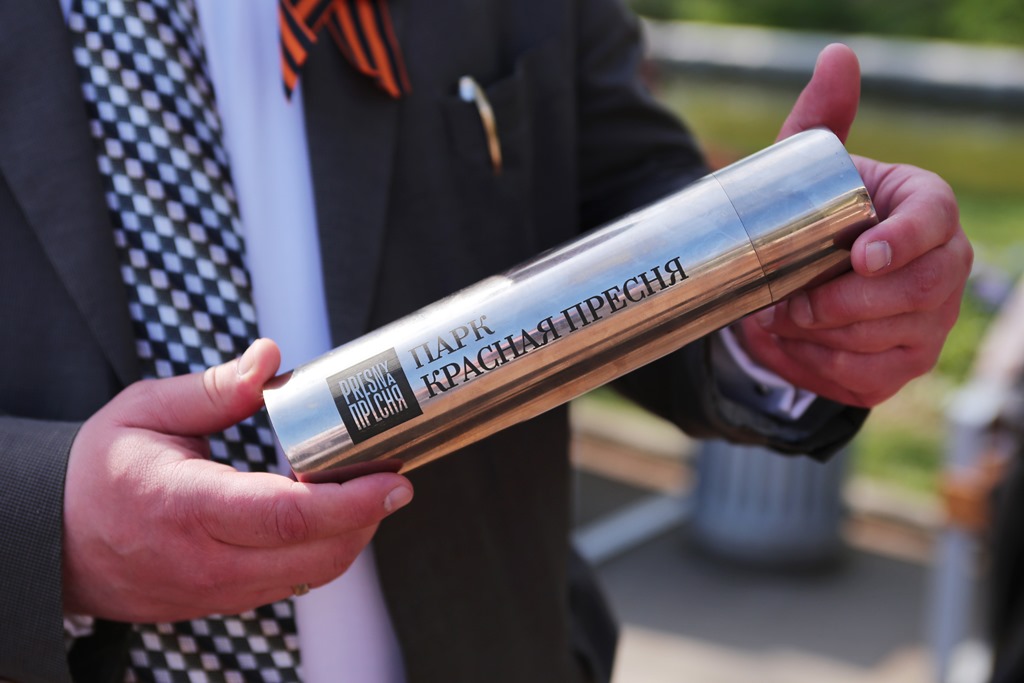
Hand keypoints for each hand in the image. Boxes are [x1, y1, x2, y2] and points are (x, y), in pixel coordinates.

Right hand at [62, 338, 412, 621]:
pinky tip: (329, 512)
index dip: (353, 500)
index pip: (289, 516)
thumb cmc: (101, 470)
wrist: (58, 541)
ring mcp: (217, 591)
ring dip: (351, 533)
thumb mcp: (147, 410)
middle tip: (389, 473)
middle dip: (368, 516)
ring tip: (362, 487)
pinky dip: (323, 549)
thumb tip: (272, 358)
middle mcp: (207, 562)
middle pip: (318, 553)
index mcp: (187, 507)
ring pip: (312, 574)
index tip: (395, 479)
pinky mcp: (225, 603)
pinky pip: (292, 582)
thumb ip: (217, 388)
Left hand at [736, 43, 972, 407]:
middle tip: (786, 302)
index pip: (936, 221)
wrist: (790, 286)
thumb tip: (838, 56)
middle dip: (846, 302)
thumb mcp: (803, 173)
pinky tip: (795, 347)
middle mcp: (945, 265)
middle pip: (920, 291)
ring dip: (824, 335)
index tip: (858, 256)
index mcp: (927, 209)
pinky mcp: (906, 366)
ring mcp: (932, 321)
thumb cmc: (806, 220)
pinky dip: (822, 366)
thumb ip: (821, 119)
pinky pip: (870, 377)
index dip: (903, 241)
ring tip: (779, 320)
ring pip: (891, 338)